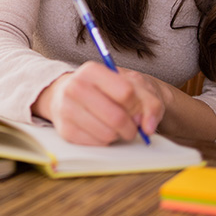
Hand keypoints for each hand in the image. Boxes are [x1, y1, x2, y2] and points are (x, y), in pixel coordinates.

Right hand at [32, 62, 165, 144]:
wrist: (72, 94)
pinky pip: (97, 144)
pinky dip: (105, 141)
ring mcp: (67, 109)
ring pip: (108, 134)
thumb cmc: (106, 90)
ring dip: (118, 134)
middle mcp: (75, 87)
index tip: (136, 109)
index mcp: (92, 71)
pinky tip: (102, 130)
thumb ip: (149, 103)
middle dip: (131, 126)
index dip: (137, 106)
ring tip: (115, 126)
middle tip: (132, 125)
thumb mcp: (132, 86)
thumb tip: (148, 127)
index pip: (126, 93)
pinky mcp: (65, 131)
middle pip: (117, 117)